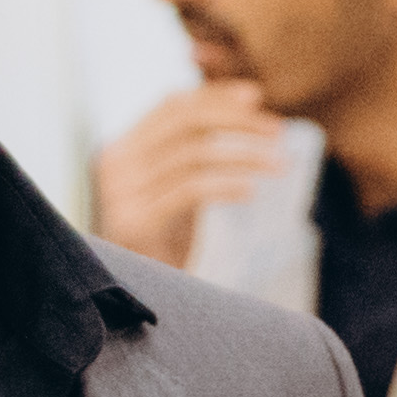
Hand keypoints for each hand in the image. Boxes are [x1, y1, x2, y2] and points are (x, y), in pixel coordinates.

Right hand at [91, 83, 286, 268]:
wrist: (129, 300)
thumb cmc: (161, 243)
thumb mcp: (176, 188)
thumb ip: (194, 152)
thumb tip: (242, 107)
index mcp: (121, 148)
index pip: (173, 106)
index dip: (216, 96)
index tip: (256, 97)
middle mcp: (114, 163)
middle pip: (185, 122)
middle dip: (237, 120)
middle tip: (279, 129)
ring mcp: (120, 192)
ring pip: (194, 154)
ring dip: (245, 155)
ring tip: (281, 164)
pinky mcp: (135, 223)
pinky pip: (190, 190)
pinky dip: (225, 184)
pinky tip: (252, 191)